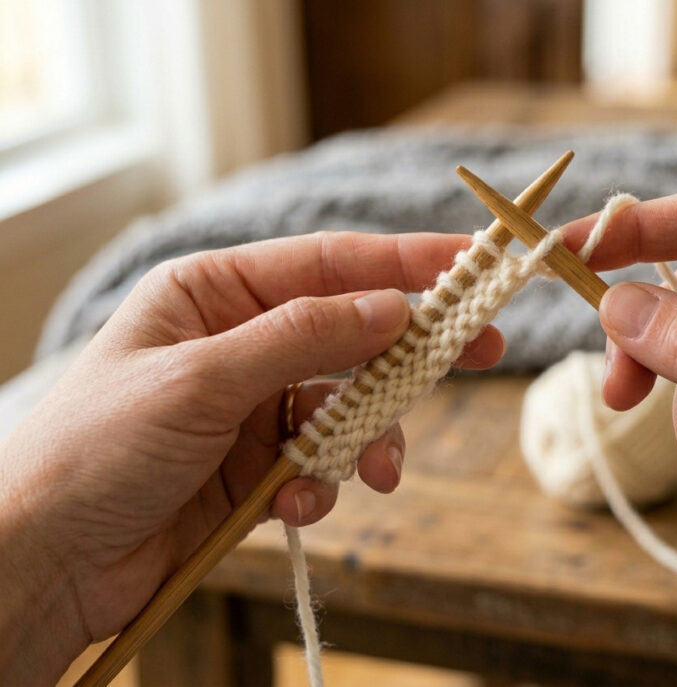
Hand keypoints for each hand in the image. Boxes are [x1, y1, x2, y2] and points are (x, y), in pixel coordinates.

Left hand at [0, 231, 502, 682]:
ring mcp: (253, 406)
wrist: (46, 559)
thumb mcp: (201, 378)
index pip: (327, 264)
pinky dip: (324, 485)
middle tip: (483, 352)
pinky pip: (323, 463)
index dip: (403, 262)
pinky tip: (296, 505)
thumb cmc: (96, 447)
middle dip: (411, 352)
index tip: (469, 265)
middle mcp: (241, 341)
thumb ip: (301, 338)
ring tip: (377, 471)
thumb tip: (391, 307)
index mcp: (215, 294)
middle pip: (352, 332)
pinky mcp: (259, 466)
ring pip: (348, 406)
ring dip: (367, 438)